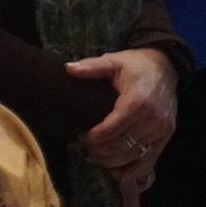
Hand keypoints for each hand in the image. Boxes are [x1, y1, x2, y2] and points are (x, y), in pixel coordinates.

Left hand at [71, 47, 177, 171]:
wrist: (164, 67)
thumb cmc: (135, 65)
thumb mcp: (112, 61)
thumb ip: (91, 67)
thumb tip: (68, 69)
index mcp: (137, 101)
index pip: (114, 128)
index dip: (95, 137)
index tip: (81, 136)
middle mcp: (152, 119)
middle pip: (124, 145)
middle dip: (101, 152)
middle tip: (85, 149)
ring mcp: (162, 130)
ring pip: (136, 155)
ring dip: (115, 162)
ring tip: (96, 158)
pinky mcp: (166, 136)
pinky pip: (151, 159)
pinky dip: (135, 169)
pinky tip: (119, 173)